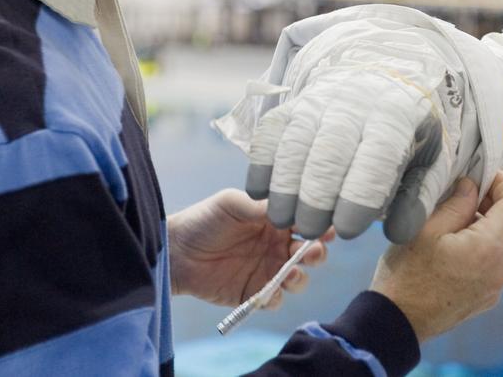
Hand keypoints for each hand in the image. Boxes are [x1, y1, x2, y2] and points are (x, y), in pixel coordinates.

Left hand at [167, 189, 331, 307]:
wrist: (175, 250)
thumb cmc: (204, 219)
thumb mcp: (232, 203)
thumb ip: (261, 206)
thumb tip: (289, 207)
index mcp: (275, 222)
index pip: (306, 224)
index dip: (320, 226)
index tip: (326, 228)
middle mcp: (276, 247)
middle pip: (309, 253)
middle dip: (317, 253)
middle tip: (313, 251)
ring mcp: (266, 271)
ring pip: (297, 279)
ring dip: (301, 277)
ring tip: (292, 272)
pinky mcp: (252, 293)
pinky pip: (273, 300)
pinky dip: (276, 297)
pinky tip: (270, 291)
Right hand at [246, 28, 478, 243]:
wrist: (387, 82)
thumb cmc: (410, 134)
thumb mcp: (430, 162)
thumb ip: (417, 200)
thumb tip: (397, 235)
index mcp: (398, 115)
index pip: (377, 155)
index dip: (359, 195)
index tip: (346, 231)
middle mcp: (357, 102)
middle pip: (330, 149)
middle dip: (315, 196)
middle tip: (309, 231)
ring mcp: (321, 99)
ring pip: (295, 140)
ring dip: (284, 184)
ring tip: (281, 220)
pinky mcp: (295, 102)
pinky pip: (272, 129)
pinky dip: (262, 162)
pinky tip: (259, 194)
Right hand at [370, 172, 502, 340]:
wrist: (397, 322)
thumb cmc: (406, 274)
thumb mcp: (426, 229)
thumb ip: (456, 204)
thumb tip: (472, 185)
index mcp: (488, 249)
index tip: (485, 174)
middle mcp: (500, 270)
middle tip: (478, 196)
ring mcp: (496, 287)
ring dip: (501, 227)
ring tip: (466, 218)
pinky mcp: (487, 298)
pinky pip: (502, 265)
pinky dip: (493, 246)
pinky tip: (462, 242)